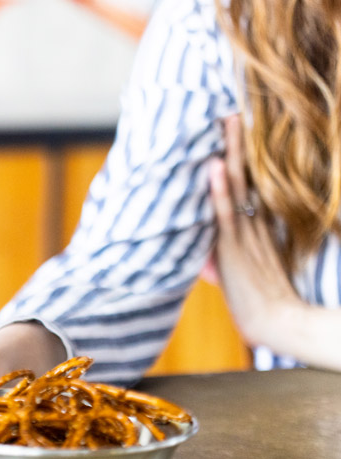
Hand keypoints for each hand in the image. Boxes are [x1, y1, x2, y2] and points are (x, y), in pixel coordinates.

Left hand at [208, 115, 300, 347]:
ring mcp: (243, 232)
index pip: (247, 181)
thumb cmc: (260, 299)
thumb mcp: (241, 269)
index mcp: (256, 224)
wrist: (280, 320)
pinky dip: (219, 190)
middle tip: (230, 109)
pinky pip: (227, 213)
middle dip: (236, 143)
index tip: (234, 127)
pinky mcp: (234, 248)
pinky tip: (213, 167)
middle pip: (244, 173)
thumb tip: (207, 254)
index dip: (239, 155)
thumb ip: (223, 255)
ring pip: (235, 185)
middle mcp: (252, 222)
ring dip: (228, 153)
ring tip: (225, 120)